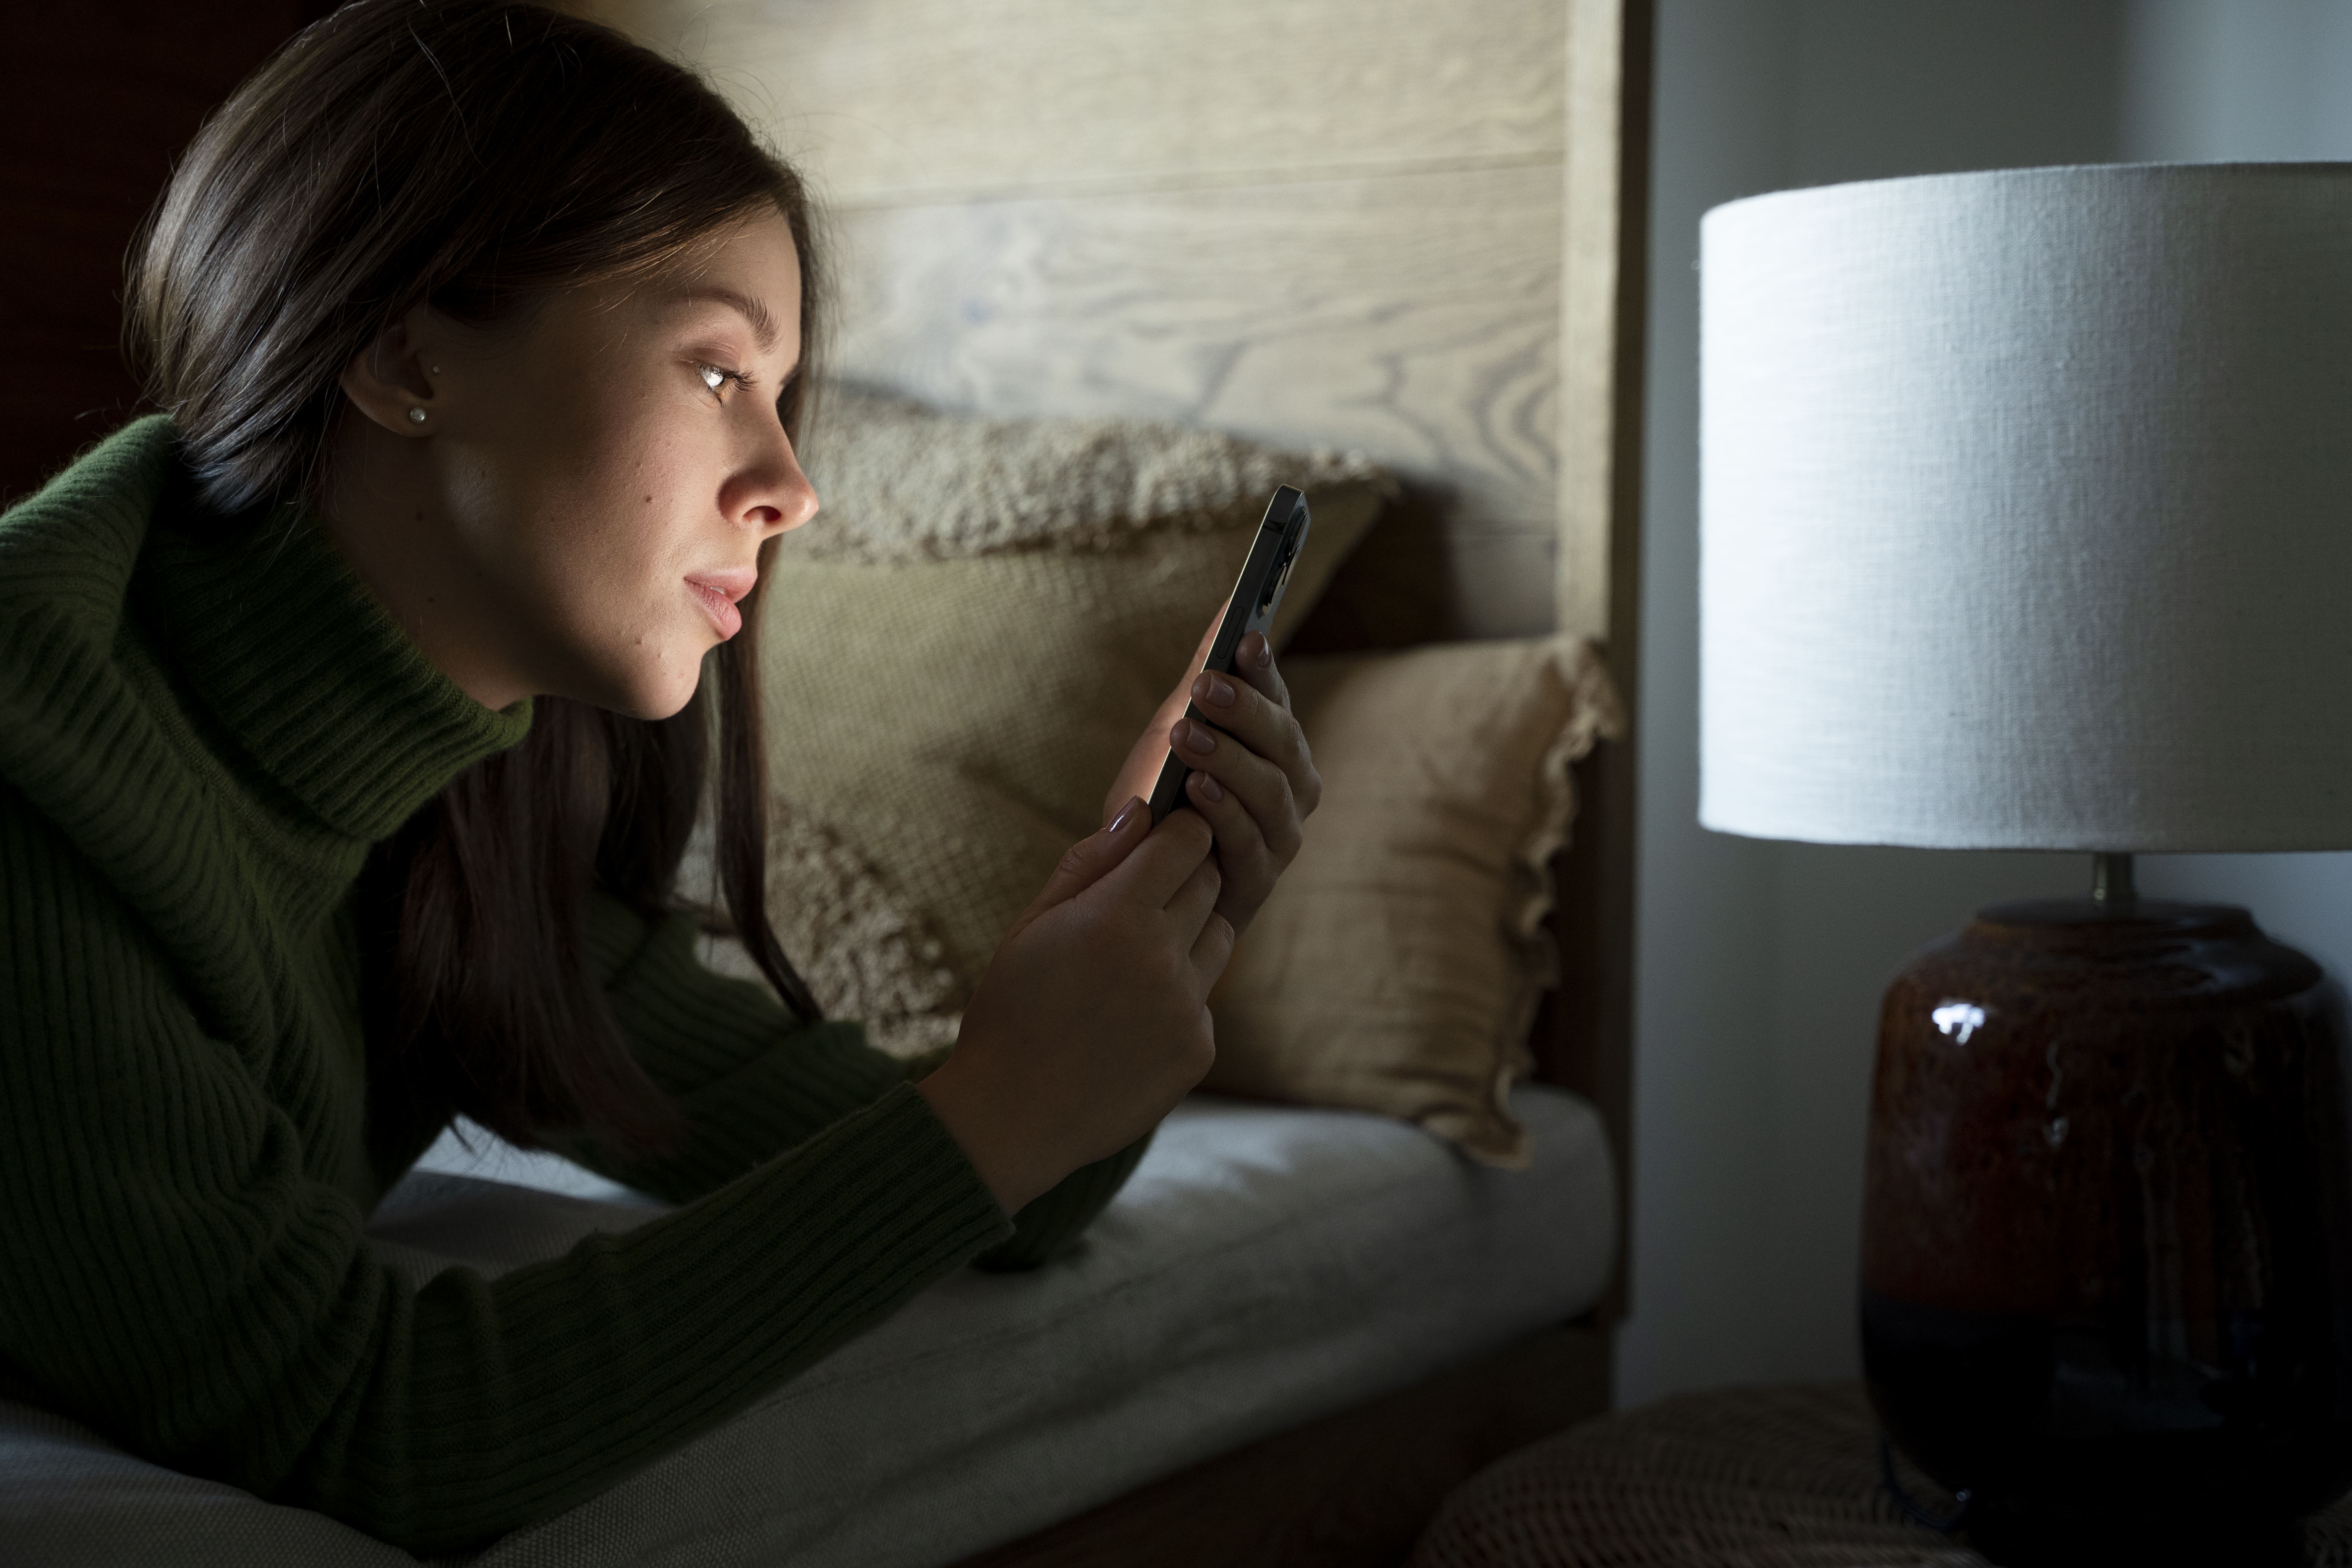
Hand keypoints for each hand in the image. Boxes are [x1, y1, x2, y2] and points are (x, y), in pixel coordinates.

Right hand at [917, 798, 1230, 1212]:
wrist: (1012, 1116)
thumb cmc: (1013, 1010)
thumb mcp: (1034, 924)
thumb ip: (1091, 862)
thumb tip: (1141, 812)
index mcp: (1117, 917)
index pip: (1186, 841)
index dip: (1179, 830)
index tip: (1169, 833)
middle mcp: (1162, 959)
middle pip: (1209, 882)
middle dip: (1184, 877)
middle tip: (1145, 895)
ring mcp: (1187, 1008)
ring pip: (1219, 936)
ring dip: (1189, 934)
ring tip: (1134, 960)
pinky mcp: (1199, 1050)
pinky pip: (1205, 998)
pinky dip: (1179, 997)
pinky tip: (1131, 1018)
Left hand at [1104, 614, 1320, 937]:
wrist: (1144, 879)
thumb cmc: (1167, 797)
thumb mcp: (1177, 726)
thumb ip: (1205, 671)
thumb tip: (1231, 603)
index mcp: (1277, 746)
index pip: (1278, 700)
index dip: (1265, 671)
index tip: (1247, 639)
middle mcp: (1292, 787)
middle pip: (1283, 742)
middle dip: (1245, 711)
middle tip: (1205, 685)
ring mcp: (1281, 834)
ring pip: (1270, 790)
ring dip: (1230, 760)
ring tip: (1188, 736)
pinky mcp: (1259, 878)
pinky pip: (1249, 841)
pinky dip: (1224, 813)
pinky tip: (1196, 791)